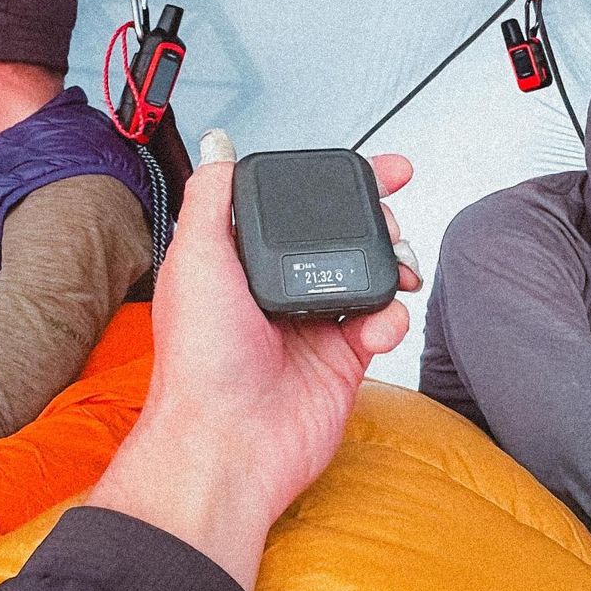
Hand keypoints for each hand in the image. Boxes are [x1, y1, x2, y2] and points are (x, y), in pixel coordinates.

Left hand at [87, 130, 420, 590]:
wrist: (227, 445)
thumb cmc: (198, 365)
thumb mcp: (194, 260)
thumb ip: (214, 198)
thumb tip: (219, 145)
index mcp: (239, 262)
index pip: (294, 208)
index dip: (332, 185)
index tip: (374, 167)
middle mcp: (276, 289)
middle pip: (340, 237)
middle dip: (374, 222)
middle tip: (389, 218)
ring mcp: (312, 324)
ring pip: (368, 276)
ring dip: (390, 265)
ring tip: (396, 268)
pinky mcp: (342, 361)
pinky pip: (382, 324)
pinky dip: (390, 318)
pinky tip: (377, 326)